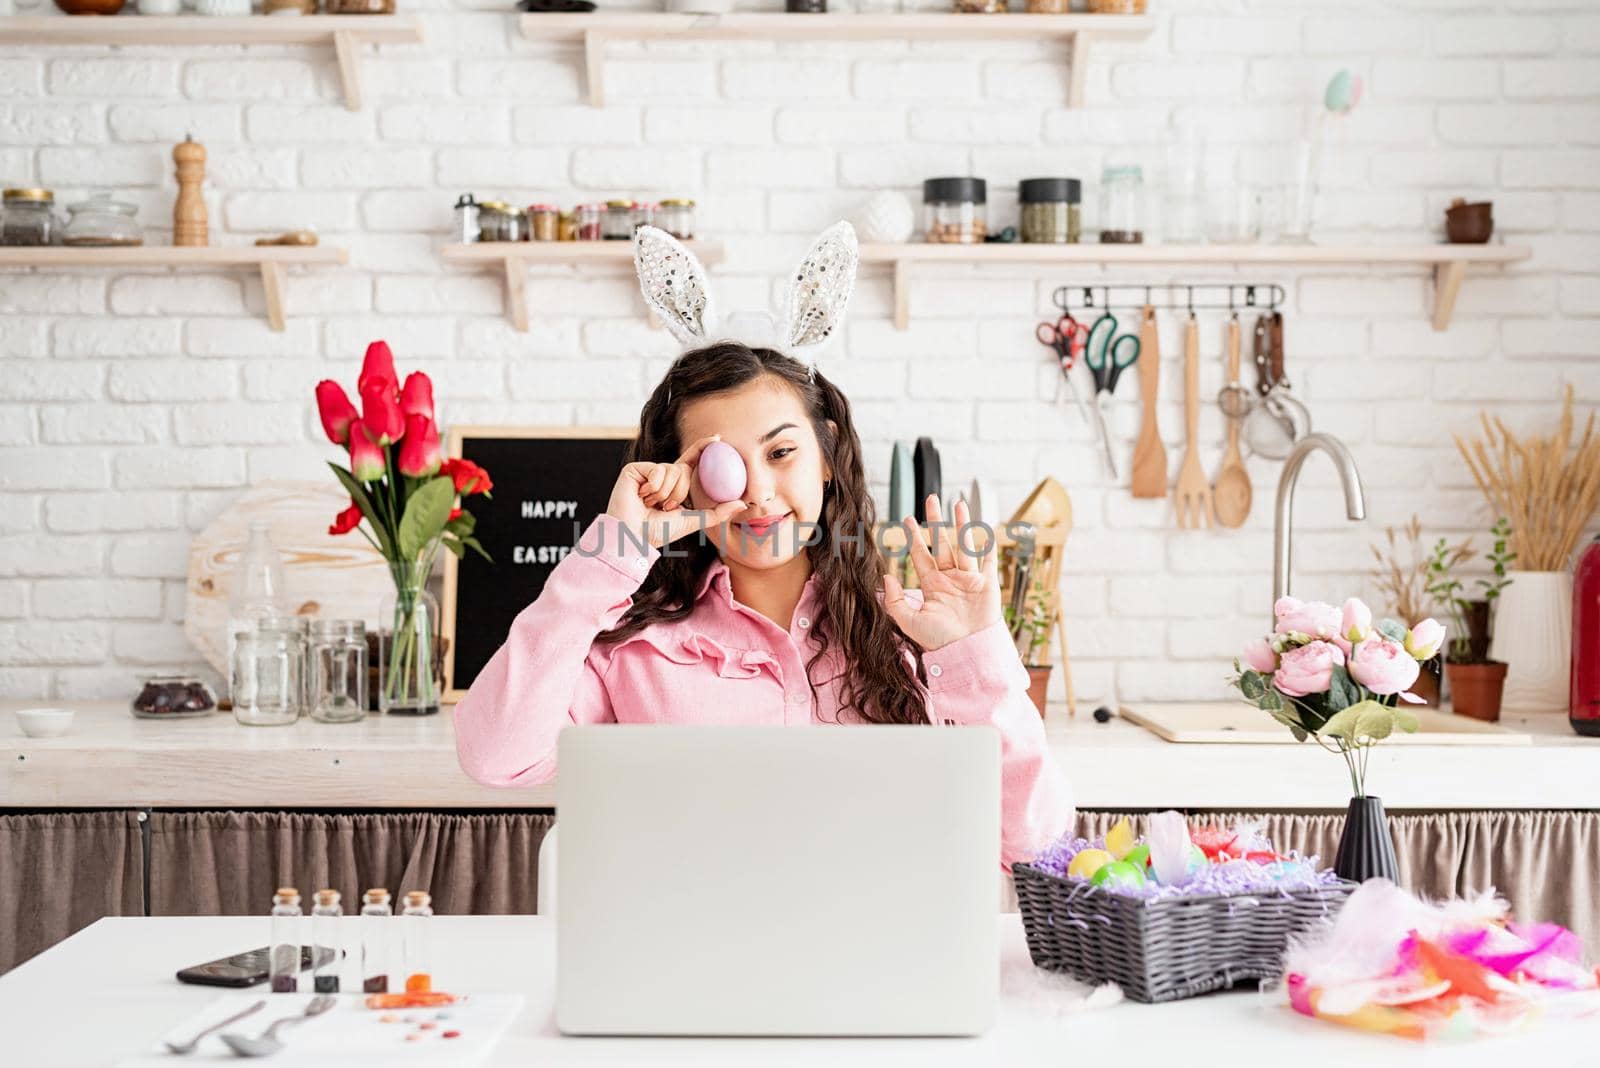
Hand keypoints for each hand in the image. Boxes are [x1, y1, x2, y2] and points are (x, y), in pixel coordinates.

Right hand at [605, 434, 744, 548]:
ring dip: (665, 492)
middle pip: (684, 469)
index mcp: (674, 484)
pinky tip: (642, 496)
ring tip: (651, 504)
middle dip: (679, 492)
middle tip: (665, 508)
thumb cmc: (659, 532)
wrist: (634, 536)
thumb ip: (718, 512)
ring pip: (671, 470)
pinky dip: (654, 486)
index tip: (718, 439)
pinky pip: (657, 469)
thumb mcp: (693, 521)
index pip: (691, 461)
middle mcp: (661, 476)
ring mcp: (647, 472)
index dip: (703, 447)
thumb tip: (742, 503)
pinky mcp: (635, 470)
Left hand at [881, 496, 1002, 652]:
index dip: (915, 537)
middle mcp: (950, 579)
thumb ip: (895, 601)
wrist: (967, 652)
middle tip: (931, 499)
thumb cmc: (939, 641)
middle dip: (937, 521)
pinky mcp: (988, 585)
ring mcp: (969, 580)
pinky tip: (986, 531)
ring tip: (958, 503)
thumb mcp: (909, 621)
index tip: (907, 519)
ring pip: (964, 545)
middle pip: (943, 543)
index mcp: (932, 585)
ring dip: (962, 524)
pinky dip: (989, 547)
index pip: (922, 555)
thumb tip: (885, 578)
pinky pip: (988, 562)